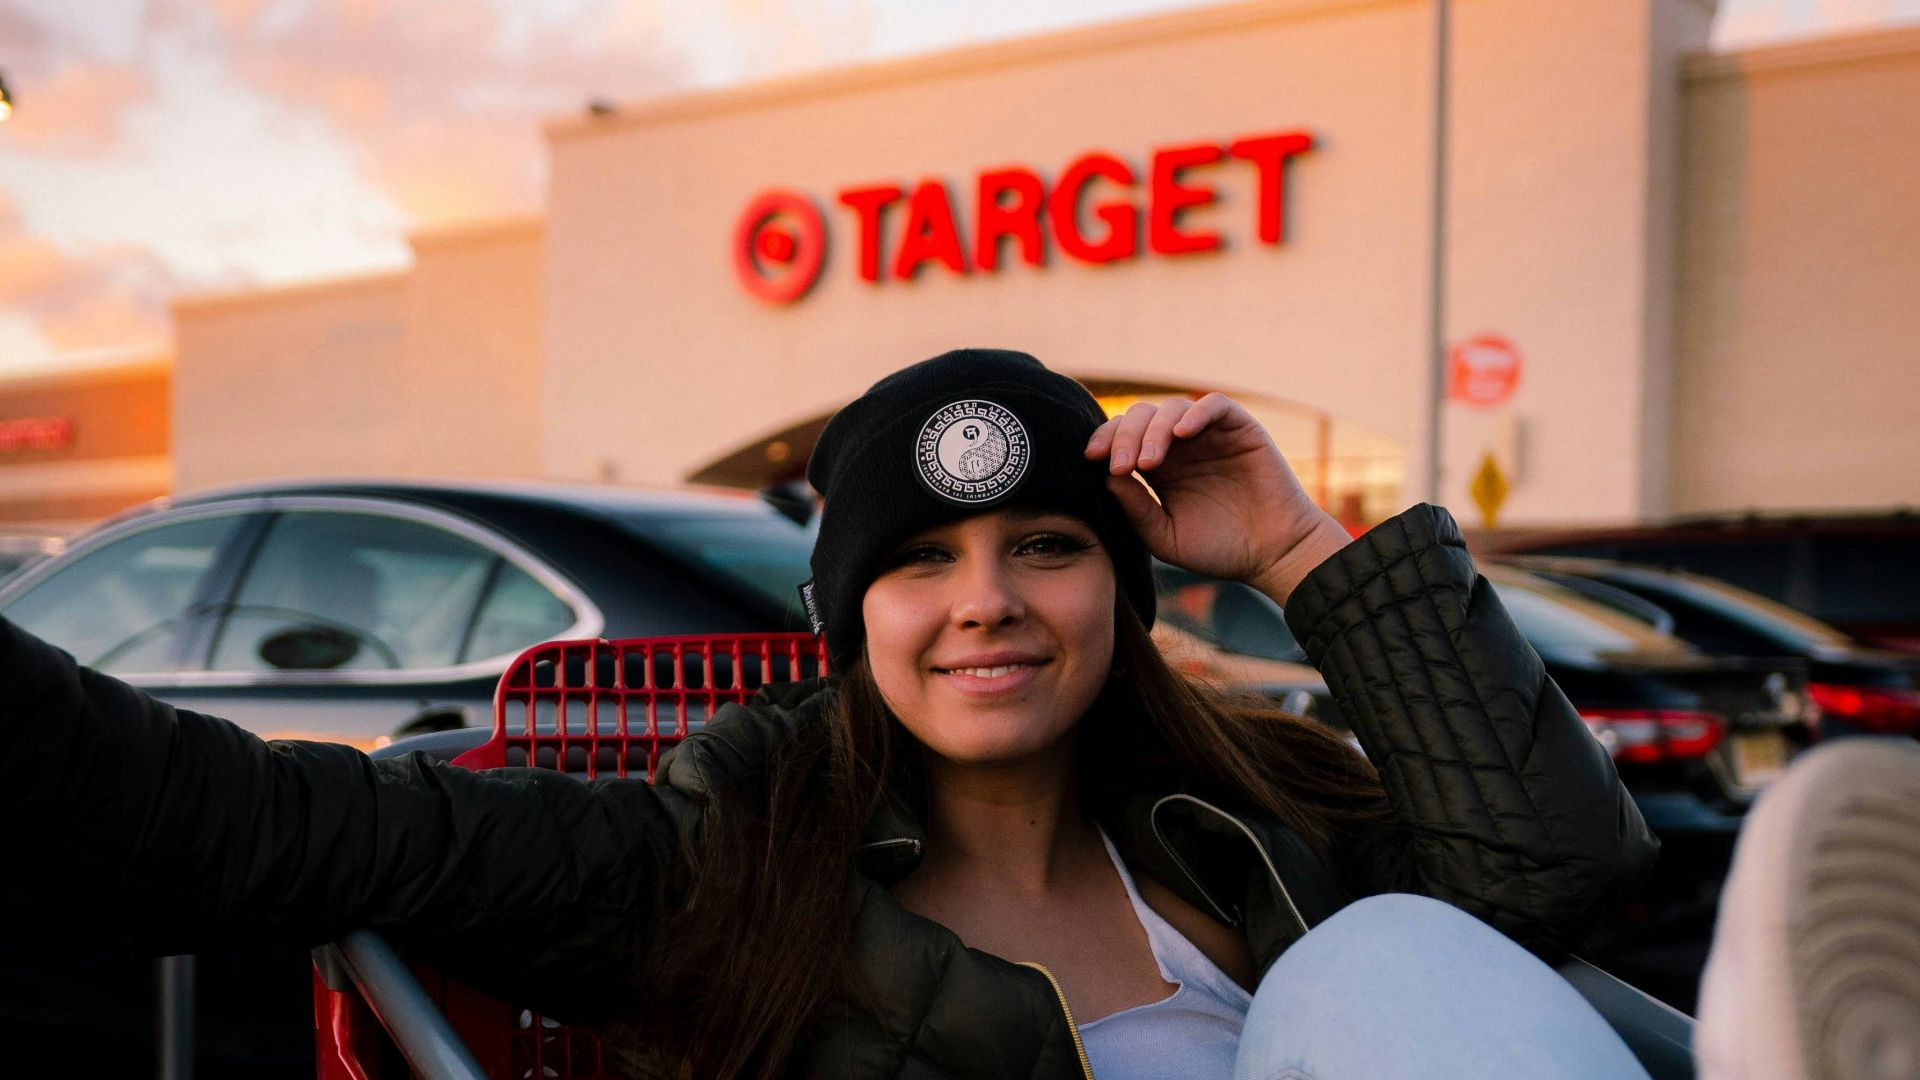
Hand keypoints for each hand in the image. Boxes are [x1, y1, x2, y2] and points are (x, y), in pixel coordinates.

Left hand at [1084, 394, 1350, 604]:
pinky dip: (1194, 413)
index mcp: (1158, 468)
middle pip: (1141, 417)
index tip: (1091, 459)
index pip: (1122, 438)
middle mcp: (1181, 446)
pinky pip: (1214, 405)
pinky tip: (1181, 434)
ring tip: (1148, 462)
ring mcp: (1210, 435)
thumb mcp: (1165, 536)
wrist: (1273, 555)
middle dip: (1123, 436)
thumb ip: (1136, 508)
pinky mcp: (1240, 429)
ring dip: (1153, 430)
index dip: (1104, 440)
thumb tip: (1106, 476)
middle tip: (1120, 464)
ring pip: (1171, 408)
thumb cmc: (1219, 549)